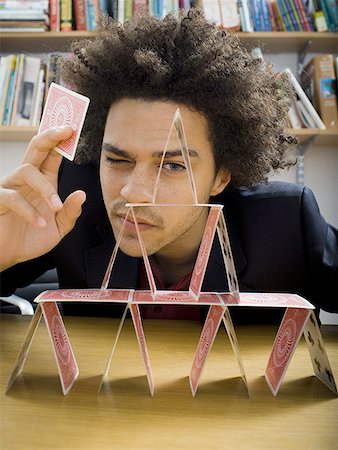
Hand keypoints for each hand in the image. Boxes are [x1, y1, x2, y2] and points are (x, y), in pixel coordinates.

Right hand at [0, 127, 85, 270]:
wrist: (9, 255)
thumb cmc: (32, 237)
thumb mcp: (59, 227)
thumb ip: (70, 212)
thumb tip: (81, 194)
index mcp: (43, 181)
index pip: (52, 155)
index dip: (61, 141)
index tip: (73, 128)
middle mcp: (27, 179)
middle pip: (36, 148)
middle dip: (50, 136)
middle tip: (65, 129)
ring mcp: (11, 187)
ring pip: (27, 171)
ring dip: (45, 189)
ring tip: (56, 208)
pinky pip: (12, 197)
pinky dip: (29, 210)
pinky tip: (40, 223)